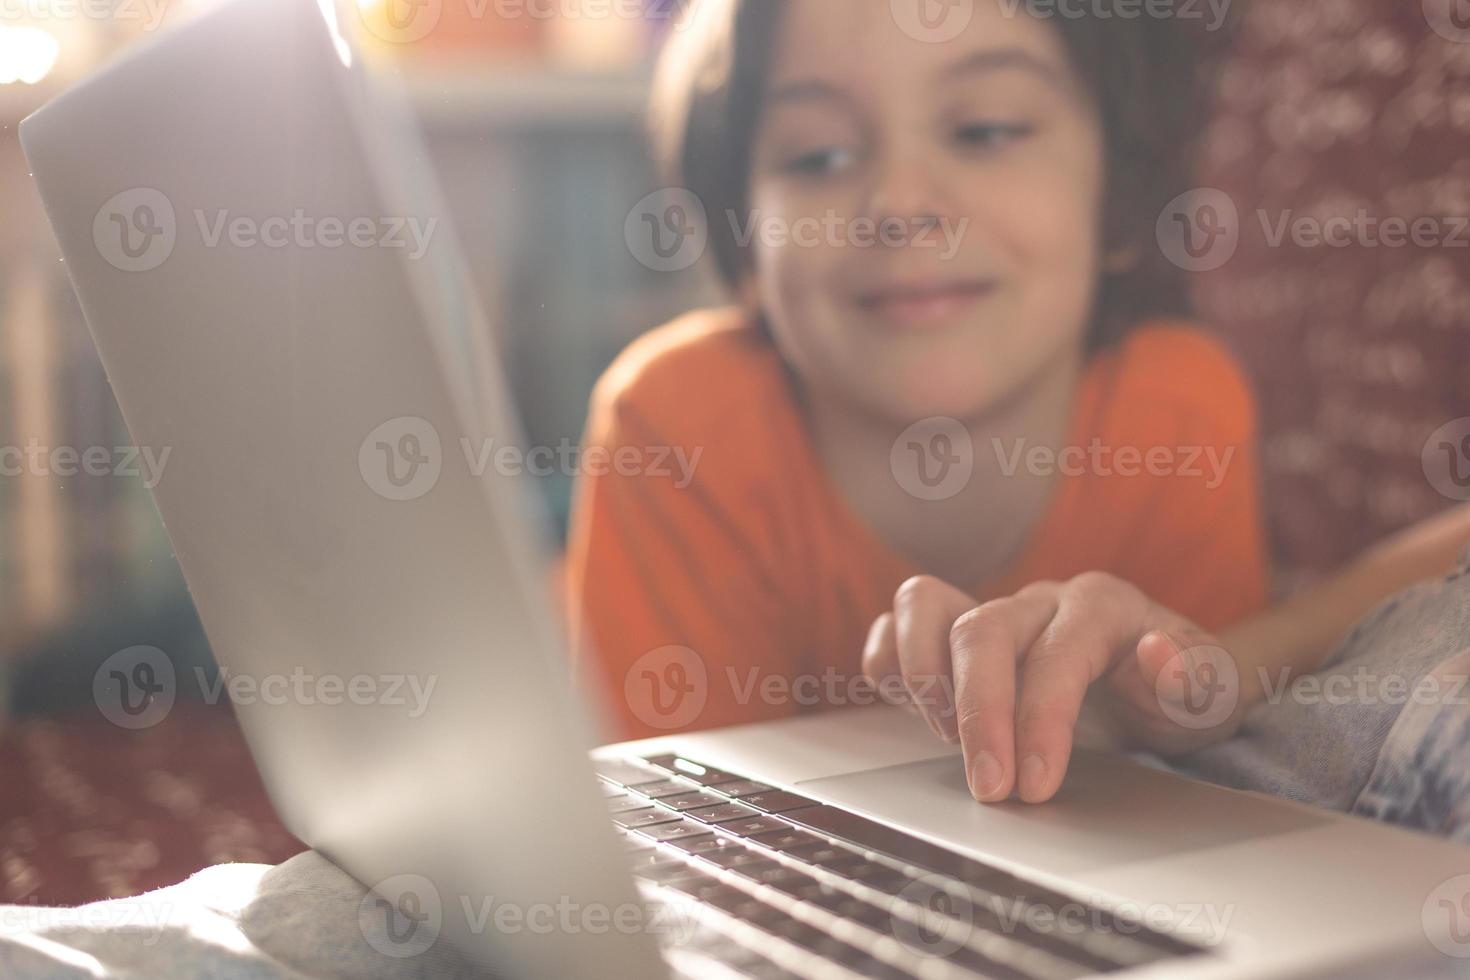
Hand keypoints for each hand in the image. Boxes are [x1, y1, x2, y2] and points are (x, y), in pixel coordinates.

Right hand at [862, 573, 1247, 803]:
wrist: (1155, 683)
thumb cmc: (1175, 693)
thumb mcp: (1212, 697)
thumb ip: (1197, 679)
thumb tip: (1158, 654)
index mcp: (1102, 606)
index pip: (1058, 653)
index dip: (1040, 718)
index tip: (1033, 785)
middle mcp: (1038, 601)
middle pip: (982, 629)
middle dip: (977, 713)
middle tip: (987, 787)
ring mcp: (991, 609)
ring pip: (925, 604)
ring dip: (923, 675)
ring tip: (947, 737)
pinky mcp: (953, 631)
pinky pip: (897, 622)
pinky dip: (888, 659)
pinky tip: (909, 709)